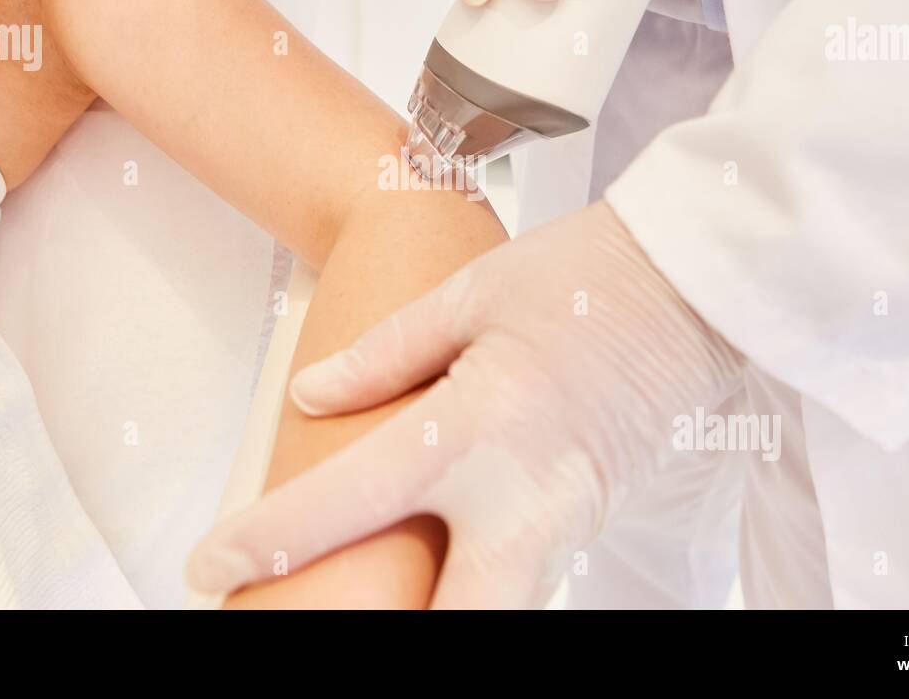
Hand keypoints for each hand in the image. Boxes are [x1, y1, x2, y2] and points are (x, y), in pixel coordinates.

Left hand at [186, 201, 746, 607]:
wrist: (697, 280)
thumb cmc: (584, 273)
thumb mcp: (470, 294)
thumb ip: (383, 354)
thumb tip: (311, 394)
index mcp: (475, 426)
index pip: (346, 504)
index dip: (264, 544)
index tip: (210, 566)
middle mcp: (523, 493)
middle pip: (451, 624)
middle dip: (387, 633)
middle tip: (310, 621)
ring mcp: (567, 517)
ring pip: (498, 614)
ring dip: (439, 617)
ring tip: (376, 596)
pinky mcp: (594, 518)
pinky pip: (529, 578)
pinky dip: (480, 590)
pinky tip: (445, 565)